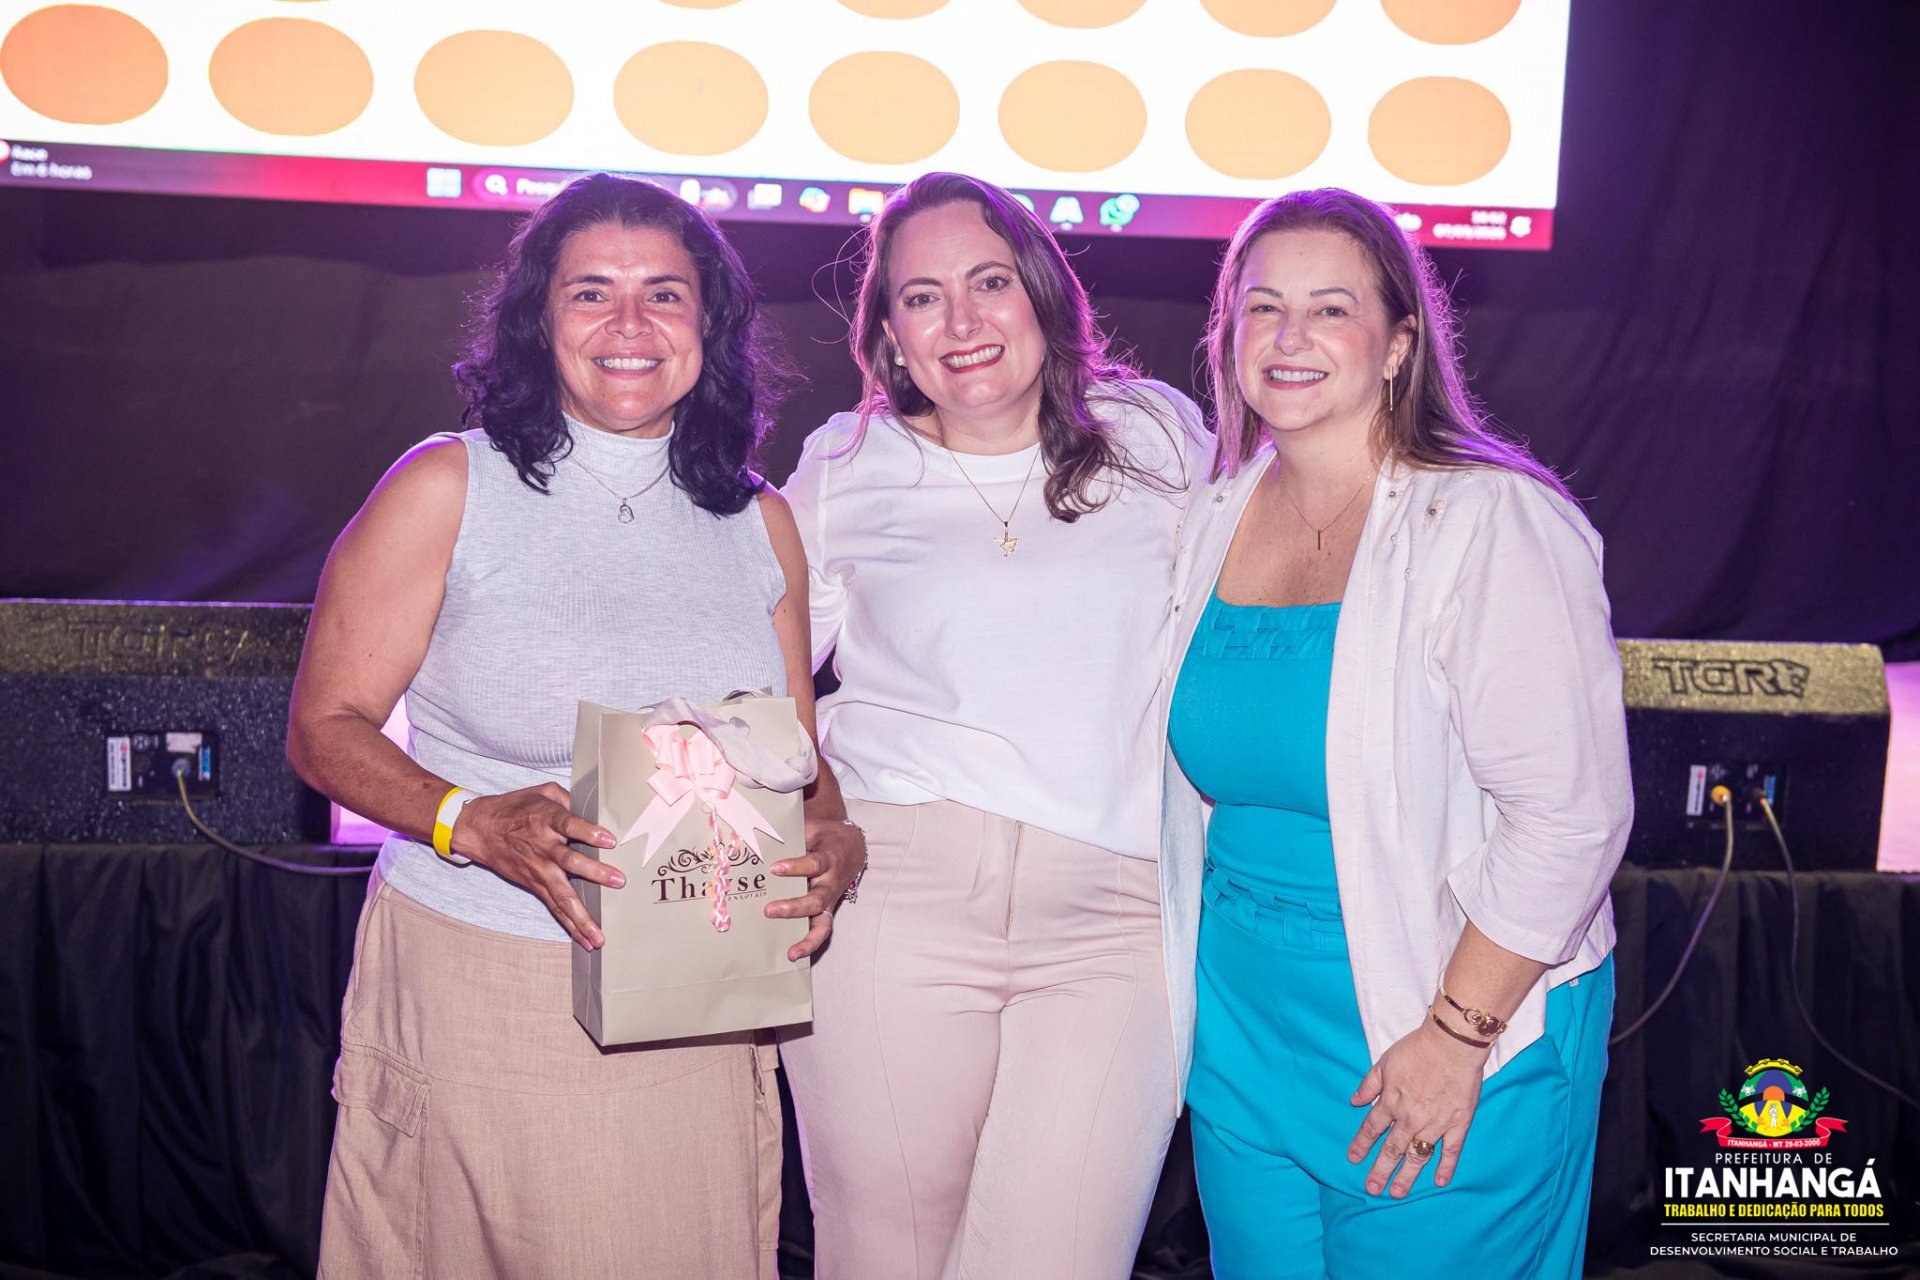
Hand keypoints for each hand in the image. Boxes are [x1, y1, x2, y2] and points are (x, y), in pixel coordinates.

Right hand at [451, 782, 620, 949]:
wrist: (480, 828)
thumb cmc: (516, 807)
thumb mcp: (543, 792)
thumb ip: (569, 797)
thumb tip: (595, 803)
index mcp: (546, 819)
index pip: (569, 825)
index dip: (588, 832)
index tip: (609, 839)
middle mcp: (544, 847)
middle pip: (570, 861)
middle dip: (594, 873)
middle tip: (618, 881)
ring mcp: (539, 870)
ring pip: (562, 895)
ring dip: (581, 916)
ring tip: (599, 935)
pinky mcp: (535, 885)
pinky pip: (554, 907)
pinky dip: (570, 924)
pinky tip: (585, 939)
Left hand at [765, 817, 867, 962]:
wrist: (852, 847)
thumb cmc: (823, 837)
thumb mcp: (812, 828)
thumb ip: (790, 830)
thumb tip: (758, 828)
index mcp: (828, 860)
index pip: (814, 864)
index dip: (796, 867)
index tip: (775, 868)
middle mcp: (830, 884)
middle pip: (816, 900)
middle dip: (794, 907)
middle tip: (769, 910)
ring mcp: (829, 901)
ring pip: (823, 923)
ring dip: (807, 938)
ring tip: (791, 952)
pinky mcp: (826, 912)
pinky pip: (821, 931)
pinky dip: (809, 945)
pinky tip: (792, 955)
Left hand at [1346, 1018, 1487, 1196]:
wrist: (1452, 1044)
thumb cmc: (1417, 1049)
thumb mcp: (1384, 1062)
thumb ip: (1369, 1085)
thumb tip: (1355, 1101)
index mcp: (1391, 1102)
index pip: (1372, 1129)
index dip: (1361, 1144)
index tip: (1353, 1159)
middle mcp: (1410, 1118)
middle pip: (1392, 1149)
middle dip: (1380, 1170)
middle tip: (1372, 1189)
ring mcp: (1436, 1124)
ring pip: (1418, 1156)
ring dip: (1407, 1175)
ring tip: (1397, 1192)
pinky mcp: (1459, 1124)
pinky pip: (1451, 1151)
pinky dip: (1446, 1167)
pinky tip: (1440, 1182)